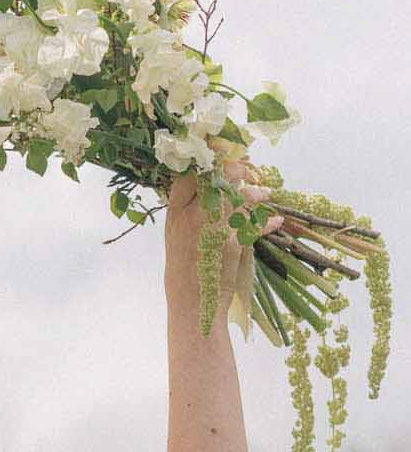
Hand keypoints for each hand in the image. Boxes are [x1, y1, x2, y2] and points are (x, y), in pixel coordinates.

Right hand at [165, 159, 284, 301]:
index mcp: (176, 212)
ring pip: (239, 197)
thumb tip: (209, 189)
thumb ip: (190, 211)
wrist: (192, 302)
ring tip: (266, 193)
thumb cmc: (183, 270)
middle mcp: (192, 215)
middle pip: (217, 178)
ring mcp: (212, 227)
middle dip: (237, 168)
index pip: (190, 174)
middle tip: (250, 167)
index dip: (208, 158)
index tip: (223, 149)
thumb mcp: (177, 235)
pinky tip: (276, 220)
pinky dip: (268, 222)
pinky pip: (255, 224)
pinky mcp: (232, 242)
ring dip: (256, 193)